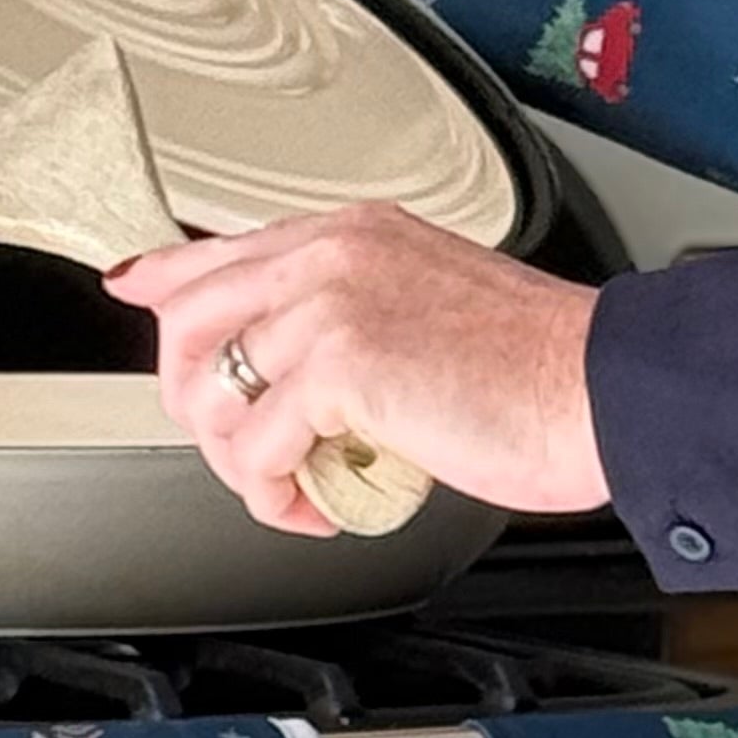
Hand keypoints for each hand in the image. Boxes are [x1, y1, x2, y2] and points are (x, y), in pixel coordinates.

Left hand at [107, 206, 612, 535]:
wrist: (598, 387)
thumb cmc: (540, 366)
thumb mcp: (430, 306)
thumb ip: (357, 315)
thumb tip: (304, 368)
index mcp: (354, 234)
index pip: (222, 250)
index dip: (168, 282)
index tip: (138, 293)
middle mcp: (331, 254)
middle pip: (188, 318)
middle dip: (194, 401)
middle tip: (243, 449)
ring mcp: (329, 303)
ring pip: (211, 390)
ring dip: (237, 461)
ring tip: (291, 486)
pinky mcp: (338, 366)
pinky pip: (254, 447)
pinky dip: (274, 494)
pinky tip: (316, 504)